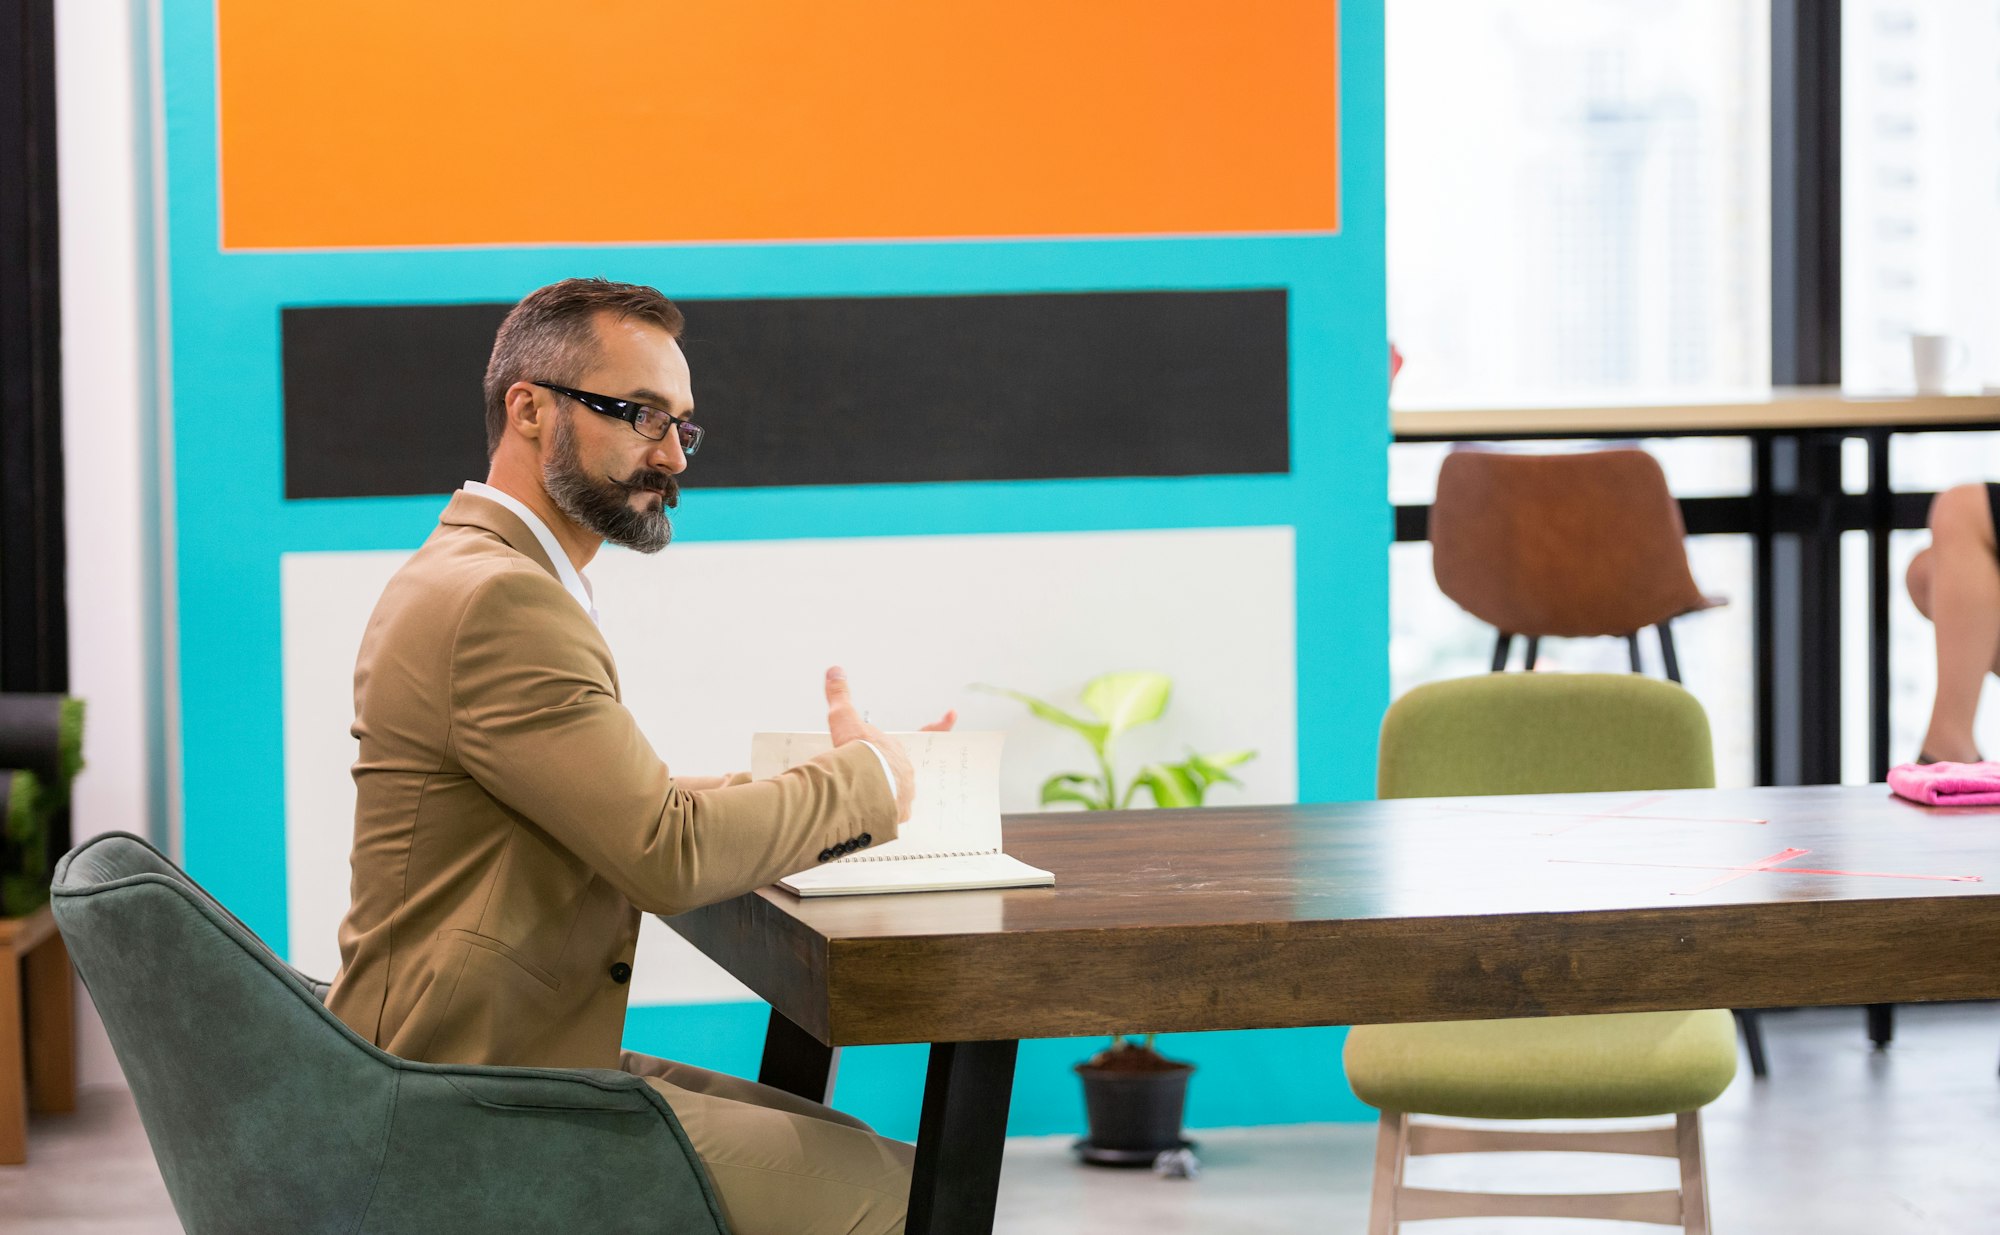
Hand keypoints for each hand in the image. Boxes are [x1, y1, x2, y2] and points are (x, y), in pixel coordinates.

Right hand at [823, 667, 956, 821]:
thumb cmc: (856, 752)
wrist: (860, 785)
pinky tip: (867, 812)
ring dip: (882, 791)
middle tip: (863, 770)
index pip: (927, 731)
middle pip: (896, 765)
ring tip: (862, 794)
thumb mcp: (843, 719)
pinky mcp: (898, 813)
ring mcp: (905, 792)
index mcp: (897, 747)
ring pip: (896, 790)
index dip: (940, 724)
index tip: (953, 713)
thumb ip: (839, 695)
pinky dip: (881, 812)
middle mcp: (906, 769)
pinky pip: (892, 812)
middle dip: (882, 767)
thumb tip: (834, 670)